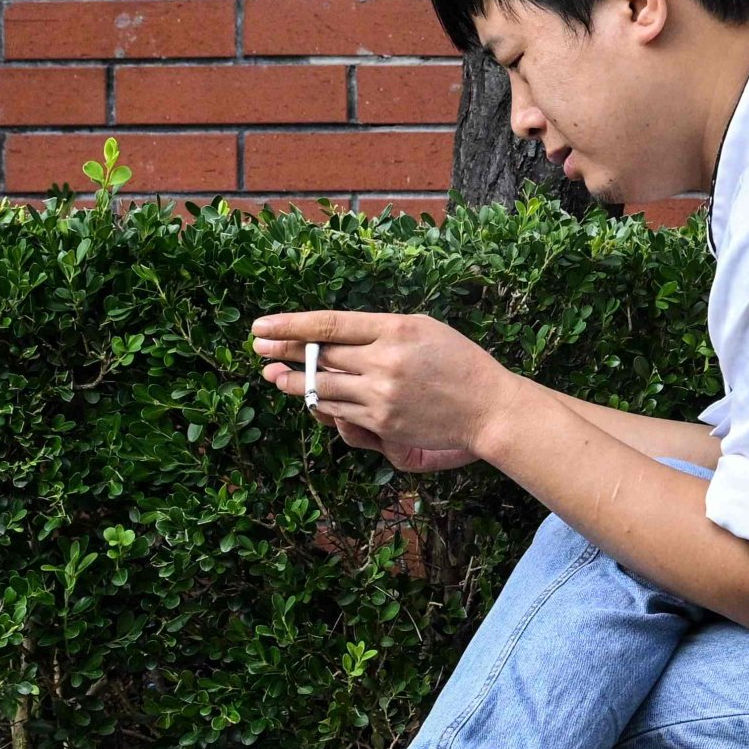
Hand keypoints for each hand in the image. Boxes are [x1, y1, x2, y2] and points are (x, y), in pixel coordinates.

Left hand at [252, 311, 529, 463]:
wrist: (489, 408)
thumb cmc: (460, 362)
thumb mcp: (424, 329)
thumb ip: (381, 329)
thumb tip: (334, 335)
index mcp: (396, 329)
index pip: (330, 325)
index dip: (290, 325)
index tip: (262, 325)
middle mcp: (385, 360)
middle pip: (320, 355)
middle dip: (284, 351)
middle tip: (258, 346)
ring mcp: (382, 395)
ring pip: (323, 386)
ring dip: (293, 381)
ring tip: (273, 374)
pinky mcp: (383, 423)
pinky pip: (340, 412)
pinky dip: (322, 403)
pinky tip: (310, 397)